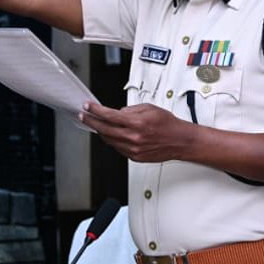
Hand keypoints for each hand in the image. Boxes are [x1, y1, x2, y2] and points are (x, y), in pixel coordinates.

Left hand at [79, 100, 194, 163]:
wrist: (180, 141)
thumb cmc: (168, 125)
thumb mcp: (149, 108)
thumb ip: (131, 109)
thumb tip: (117, 112)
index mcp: (137, 123)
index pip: (109, 116)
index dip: (95, 110)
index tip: (88, 107)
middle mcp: (133, 137)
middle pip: (104, 129)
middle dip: (92, 121)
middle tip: (84, 116)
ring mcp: (133, 149)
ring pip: (109, 140)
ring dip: (101, 132)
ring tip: (96, 125)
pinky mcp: (134, 157)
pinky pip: (117, 148)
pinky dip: (112, 140)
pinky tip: (111, 135)